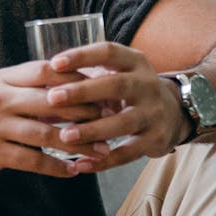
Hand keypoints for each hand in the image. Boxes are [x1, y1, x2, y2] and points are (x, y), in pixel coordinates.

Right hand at [0, 60, 110, 179]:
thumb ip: (29, 90)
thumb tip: (76, 93)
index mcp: (3, 79)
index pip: (48, 70)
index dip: (79, 79)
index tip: (104, 89)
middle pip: (53, 101)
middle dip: (87, 112)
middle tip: (113, 121)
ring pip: (47, 133)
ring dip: (79, 144)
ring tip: (102, 152)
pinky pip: (32, 159)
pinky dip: (56, 166)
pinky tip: (72, 170)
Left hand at [44, 41, 189, 172]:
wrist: (174, 113)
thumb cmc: (128, 90)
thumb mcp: (117, 72)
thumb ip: (87, 74)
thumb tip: (41, 80)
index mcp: (135, 62)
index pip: (108, 52)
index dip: (82, 56)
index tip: (54, 63)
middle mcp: (147, 84)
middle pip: (116, 86)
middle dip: (83, 92)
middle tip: (53, 98)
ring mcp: (154, 113)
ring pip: (122, 123)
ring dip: (92, 130)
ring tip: (64, 136)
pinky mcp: (156, 139)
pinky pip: (128, 152)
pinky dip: (103, 160)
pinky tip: (80, 163)